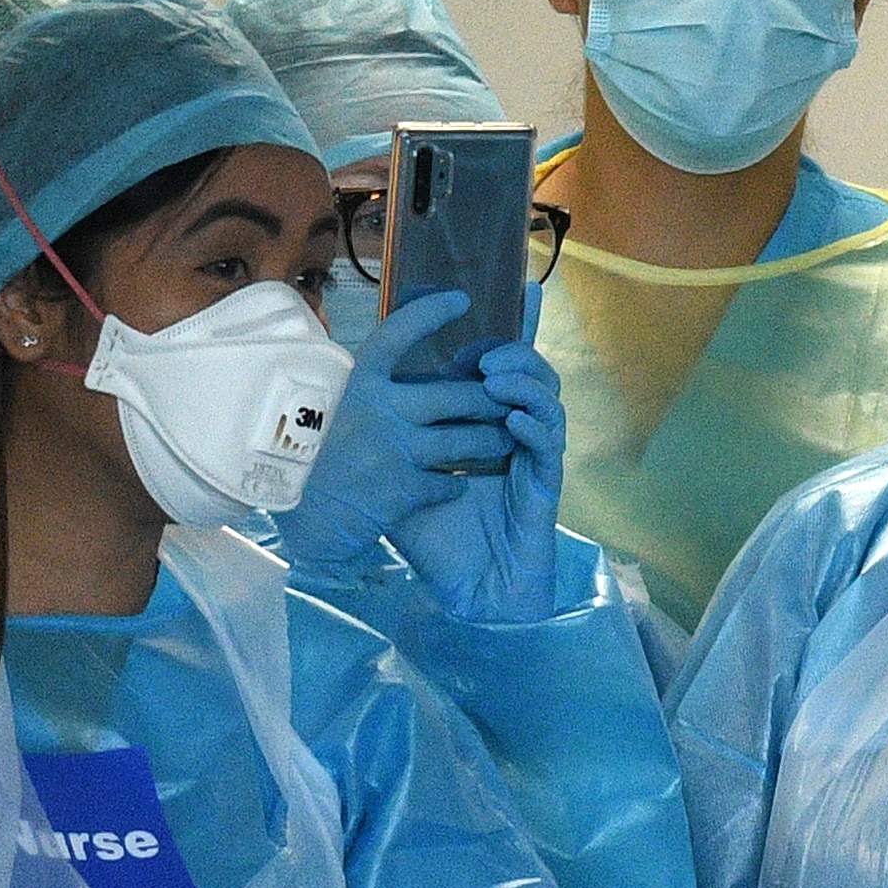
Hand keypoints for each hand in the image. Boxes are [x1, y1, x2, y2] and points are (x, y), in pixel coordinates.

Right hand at [272, 290, 500, 569]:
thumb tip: (392, 365)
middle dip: (491, 398)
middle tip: (509, 398)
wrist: (301, 517)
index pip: (397, 334)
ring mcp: (395, 450)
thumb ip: (365, 389)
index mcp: (357, 382)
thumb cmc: (311, 458)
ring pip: (468, 439)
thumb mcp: (328, 408)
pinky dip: (458, 484)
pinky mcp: (405, 490)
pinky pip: (451, 483)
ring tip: (505, 439)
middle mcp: (380, 410)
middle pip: (459, 395)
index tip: (460, 300)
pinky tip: (460, 484)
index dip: (430, 313)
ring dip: (493, 440)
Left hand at [385, 283, 572, 622]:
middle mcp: (513, 435)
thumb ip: (387, 451)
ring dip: (522, 381)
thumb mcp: (399, 487)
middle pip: (527, 372)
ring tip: (495, 377)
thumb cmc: (440, 545)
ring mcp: (532, 458)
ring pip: (544, 399)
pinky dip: (534, 426)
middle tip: (487, 349)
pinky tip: (517, 420)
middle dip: (516, 345)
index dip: (510, 328)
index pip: (497, 368)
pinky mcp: (544, 486)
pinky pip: (548, 445)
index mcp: (484, 427)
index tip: (509, 289)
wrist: (471, 598)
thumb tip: (339, 418)